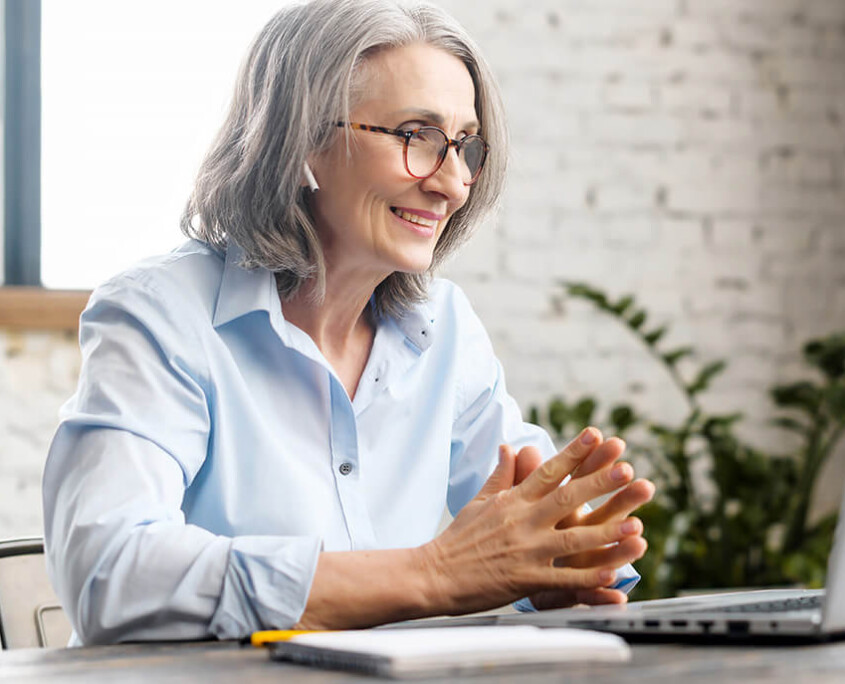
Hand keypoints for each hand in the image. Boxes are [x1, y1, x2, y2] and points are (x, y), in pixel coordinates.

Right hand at [419, 428, 650, 615]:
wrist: (433, 574)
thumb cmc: (458, 538)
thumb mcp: (479, 500)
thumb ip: (502, 475)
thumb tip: (512, 447)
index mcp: (512, 501)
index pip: (547, 471)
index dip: (574, 452)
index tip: (596, 435)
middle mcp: (521, 521)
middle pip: (566, 498)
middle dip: (599, 483)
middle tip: (627, 469)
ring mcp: (525, 551)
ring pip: (572, 539)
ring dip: (605, 532)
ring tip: (635, 524)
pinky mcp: (525, 580)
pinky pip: (562, 579)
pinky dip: (588, 577)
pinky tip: (612, 574)